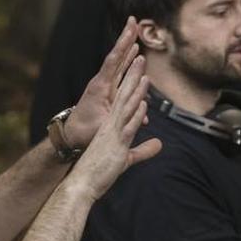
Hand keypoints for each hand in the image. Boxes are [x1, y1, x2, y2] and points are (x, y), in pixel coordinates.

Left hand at [63, 17, 139, 148]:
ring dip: (127, 49)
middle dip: (125, 39)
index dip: (123, 45)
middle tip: (132, 21)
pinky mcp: (108, 92)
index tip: (130, 29)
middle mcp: (102, 82)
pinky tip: (135, 57)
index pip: (113, 61)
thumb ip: (123, 120)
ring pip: (119, 64)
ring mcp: (105, 86)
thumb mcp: (104, 127)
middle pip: (116, 56)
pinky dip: (128, 63)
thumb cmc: (86, 132)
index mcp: (100, 86)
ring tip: (135, 35)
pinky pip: (121, 74)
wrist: (72, 134)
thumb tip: (145, 119)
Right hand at [69, 54, 161, 200]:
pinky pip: (126, 122)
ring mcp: (111, 131)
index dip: (133, 85)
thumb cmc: (100, 173)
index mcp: (112, 126)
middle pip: (124, 94)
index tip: (141, 70)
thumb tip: (159, 144)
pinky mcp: (114, 141)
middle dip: (132, 75)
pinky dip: (135, 110)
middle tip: (140, 57)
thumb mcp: (126, 158)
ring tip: (142, 65)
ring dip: (135, 84)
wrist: (81, 183)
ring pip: (126, 102)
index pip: (125, 101)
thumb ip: (144, 150)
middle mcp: (111, 124)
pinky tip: (143, 100)